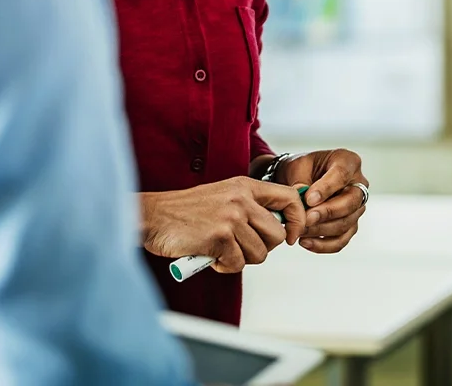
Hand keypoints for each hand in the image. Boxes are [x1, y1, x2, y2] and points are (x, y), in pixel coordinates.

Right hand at [140, 177, 307, 272]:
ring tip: (220, 249)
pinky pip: (237, 264)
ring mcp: (231, 217)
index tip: (289, 236)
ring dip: (240, 259)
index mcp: (244, 186)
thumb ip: (250, 206)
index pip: (289, 198)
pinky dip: (224, 266)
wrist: (154, 216)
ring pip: (259, 254)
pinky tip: (209, 254)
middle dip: (261, 248)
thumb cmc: (188, 212)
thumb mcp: (223, 197)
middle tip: (239, 247)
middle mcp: (241, 198)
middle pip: (276, 235)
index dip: (296, 220)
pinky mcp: (220, 237)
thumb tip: (282, 228)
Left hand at [273, 148, 366, 253]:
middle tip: (306, 219)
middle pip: (350, 203)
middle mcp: (358, 184)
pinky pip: (341, 240)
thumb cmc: (301, 168)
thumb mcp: (297, 167)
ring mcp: (357, 207)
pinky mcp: (350, 225)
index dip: (326, 188)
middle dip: (327, 213)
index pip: (342, 175)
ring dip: (322, 230)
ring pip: (346, 223)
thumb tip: (303, 200)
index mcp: (348, 161)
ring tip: (300, 230)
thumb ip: (301, 182)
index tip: (309, 199)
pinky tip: (305, 242)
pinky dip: (323, 244)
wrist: (300, 179)